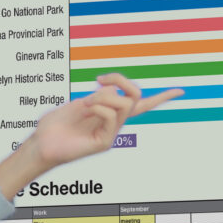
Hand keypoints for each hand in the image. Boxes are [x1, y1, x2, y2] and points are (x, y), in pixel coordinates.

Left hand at [0, 74, 181, 196]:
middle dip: (120, 80)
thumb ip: (99, 97)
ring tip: (84, 103)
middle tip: (100, 79)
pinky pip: (111, 116)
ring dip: (101, 96)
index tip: (180, 91)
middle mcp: (114, 123)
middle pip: (135, 96)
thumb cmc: (55, 124)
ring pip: (123, 104)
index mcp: (109, 113)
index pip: (141, 104)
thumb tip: (113, 93)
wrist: (41, 143)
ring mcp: (111, 133)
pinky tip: (85, 110)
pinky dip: (97, 106)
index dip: (161, 98)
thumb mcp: (78, 103)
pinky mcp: (104, 143)